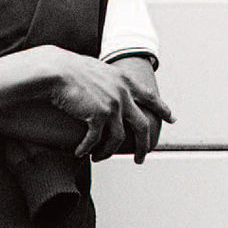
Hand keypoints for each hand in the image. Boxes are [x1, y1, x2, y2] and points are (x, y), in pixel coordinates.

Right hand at [41, 47, 171, 161]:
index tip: (171, 119)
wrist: (55, 71)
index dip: (162, 109)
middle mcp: (123, 94)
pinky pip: (96, 140)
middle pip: (142, 126)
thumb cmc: (68, 69)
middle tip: (141, 158)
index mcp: (124, 81)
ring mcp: (113, 105)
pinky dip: (87, 149)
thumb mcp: (96, 70)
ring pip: (118, 139)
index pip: (150, 97)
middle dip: (144, 145)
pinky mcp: (98, 116)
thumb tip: (103, 91)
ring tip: (98, 158)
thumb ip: (106, 81)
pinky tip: (81, 153)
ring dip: (107, 152)